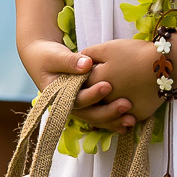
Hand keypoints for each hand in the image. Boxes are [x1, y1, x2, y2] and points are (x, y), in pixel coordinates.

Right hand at [19, 38, 136, 132]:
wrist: (43, 60)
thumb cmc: (47, 56)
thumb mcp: (54, 56)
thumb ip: (69, 61)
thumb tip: (86, 64)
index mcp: (57, 95)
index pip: (76, 99)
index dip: (92, 95)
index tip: (108, 86)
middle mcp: (68, 105)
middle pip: (89, 114)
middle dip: (108, 111)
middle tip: (126, 104)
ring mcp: (78, 107)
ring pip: (97, 118)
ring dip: (114, 119)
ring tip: (132, 119)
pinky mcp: (88, 104)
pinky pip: (101, 113)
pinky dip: (115, 118)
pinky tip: (132, 120)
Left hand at [83, 38, 162, 123]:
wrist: (166, 64)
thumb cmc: (135, 53)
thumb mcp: (109, 47)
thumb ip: (88, 54)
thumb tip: (79, 62)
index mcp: (97, 82)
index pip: (80, 86)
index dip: (81, 82)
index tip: (84, 79)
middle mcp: (107, 100)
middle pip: (93, 104)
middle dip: (92, 99)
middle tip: (95, 93)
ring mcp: (123, 110)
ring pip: (108, 116)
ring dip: (106, 112)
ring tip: (108, 104)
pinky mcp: (138, 115)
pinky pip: (126, 121)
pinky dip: (123, 119)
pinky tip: (123, 113)